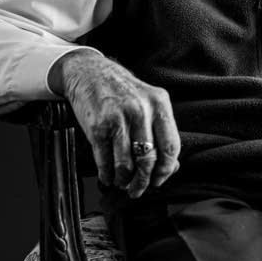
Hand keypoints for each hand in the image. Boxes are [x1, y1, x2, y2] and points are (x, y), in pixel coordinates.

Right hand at [49, 50, 180, 197]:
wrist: (90, 72)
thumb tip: (172, 166)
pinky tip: (107, 176)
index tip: (159, 179)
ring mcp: (118, 118)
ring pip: (126, 164)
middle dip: (143, 181)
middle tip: (137, 189)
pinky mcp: (97, 126)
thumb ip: (161, 131)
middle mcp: (140, 110)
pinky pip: (104, 161)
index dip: (166, 170)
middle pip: (148, 159)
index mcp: (159, 103)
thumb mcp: (148, 103)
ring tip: (122, 182)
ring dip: (124, 181)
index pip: (171, 146)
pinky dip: (106, 175)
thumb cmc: (122, 91)